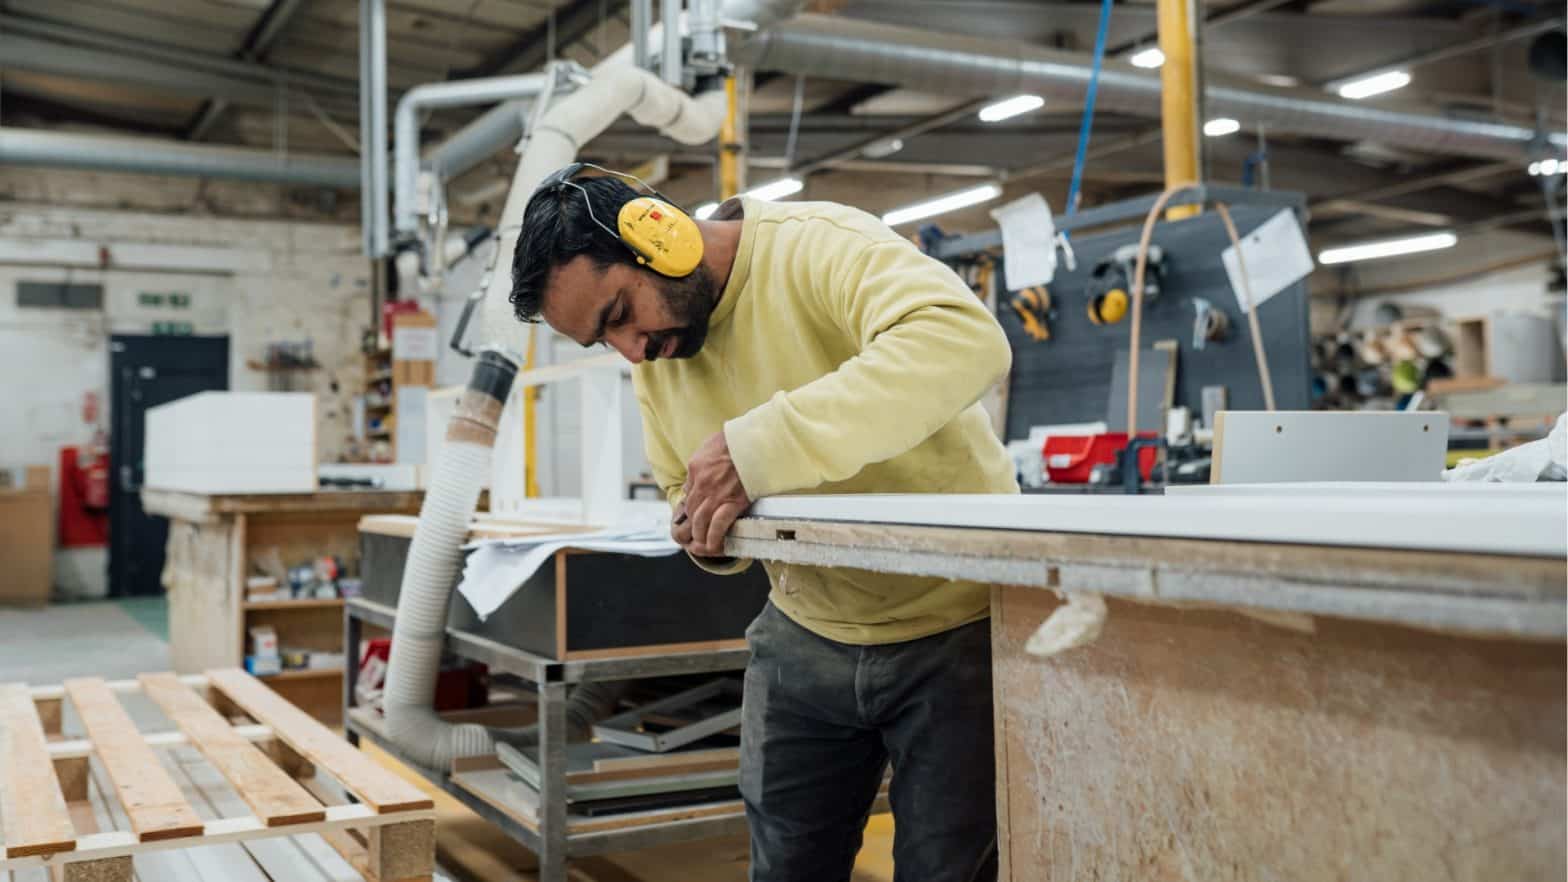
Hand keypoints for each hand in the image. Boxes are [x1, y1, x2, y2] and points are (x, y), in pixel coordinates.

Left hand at [677, 430, 750, 556]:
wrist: (755, 441)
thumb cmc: (735, 440)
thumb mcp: (708, 447)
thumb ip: (699, 464)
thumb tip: (693, 479)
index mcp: (695, 470)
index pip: (687, 495)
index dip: (690, 508)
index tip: (694, 515)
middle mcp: (702, 484)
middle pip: (691, 511)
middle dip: (691, 526)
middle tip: (694, 535)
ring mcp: (716, 494)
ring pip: (700, 521)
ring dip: (699, 535)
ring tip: (702, 543)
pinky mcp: (733, 502)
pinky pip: (718, 525)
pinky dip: (714, 537)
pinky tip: (712, 545)